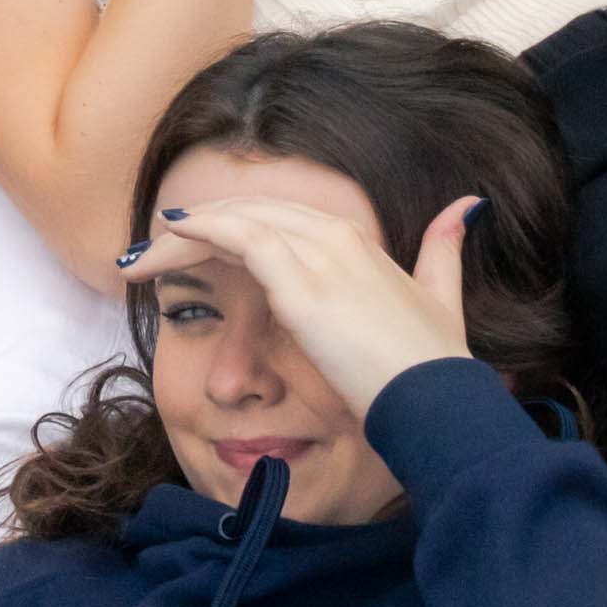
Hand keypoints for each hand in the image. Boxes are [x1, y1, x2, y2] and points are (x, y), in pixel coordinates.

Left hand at [133, 191, 474, 418]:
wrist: (438, 401)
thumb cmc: (433, 365)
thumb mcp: (443, 297)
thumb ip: (444, 248)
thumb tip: (467, 205)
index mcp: (358, 243)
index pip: (278, 218)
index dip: (230, 226)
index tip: (192, 243)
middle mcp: (335, 239)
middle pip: (249, 214)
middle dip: (196, 229)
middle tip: (151, 253)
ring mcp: (318, 258)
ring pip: (235, 222)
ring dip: (181, 236)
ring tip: (139, 261)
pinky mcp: (302, 286)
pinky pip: (239, 238)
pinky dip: (199, 234)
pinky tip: (166, 244)